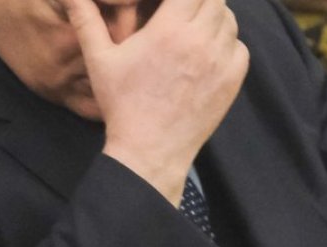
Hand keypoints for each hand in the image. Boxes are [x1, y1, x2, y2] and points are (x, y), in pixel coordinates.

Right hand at [61, 0, 248, 205]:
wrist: (149, 151)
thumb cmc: (122, 105)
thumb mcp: (99, 60)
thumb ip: (86, 20)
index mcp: (169, 29)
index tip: (172, 2)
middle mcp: (200, 41)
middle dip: (199, 0)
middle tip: (183, 10)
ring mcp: (220, 62)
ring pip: (229, 21)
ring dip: (214, 18)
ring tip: (193, 30)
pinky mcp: (231, 82)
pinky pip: (240, 48)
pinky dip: (227, 44)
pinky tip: (207, 53)